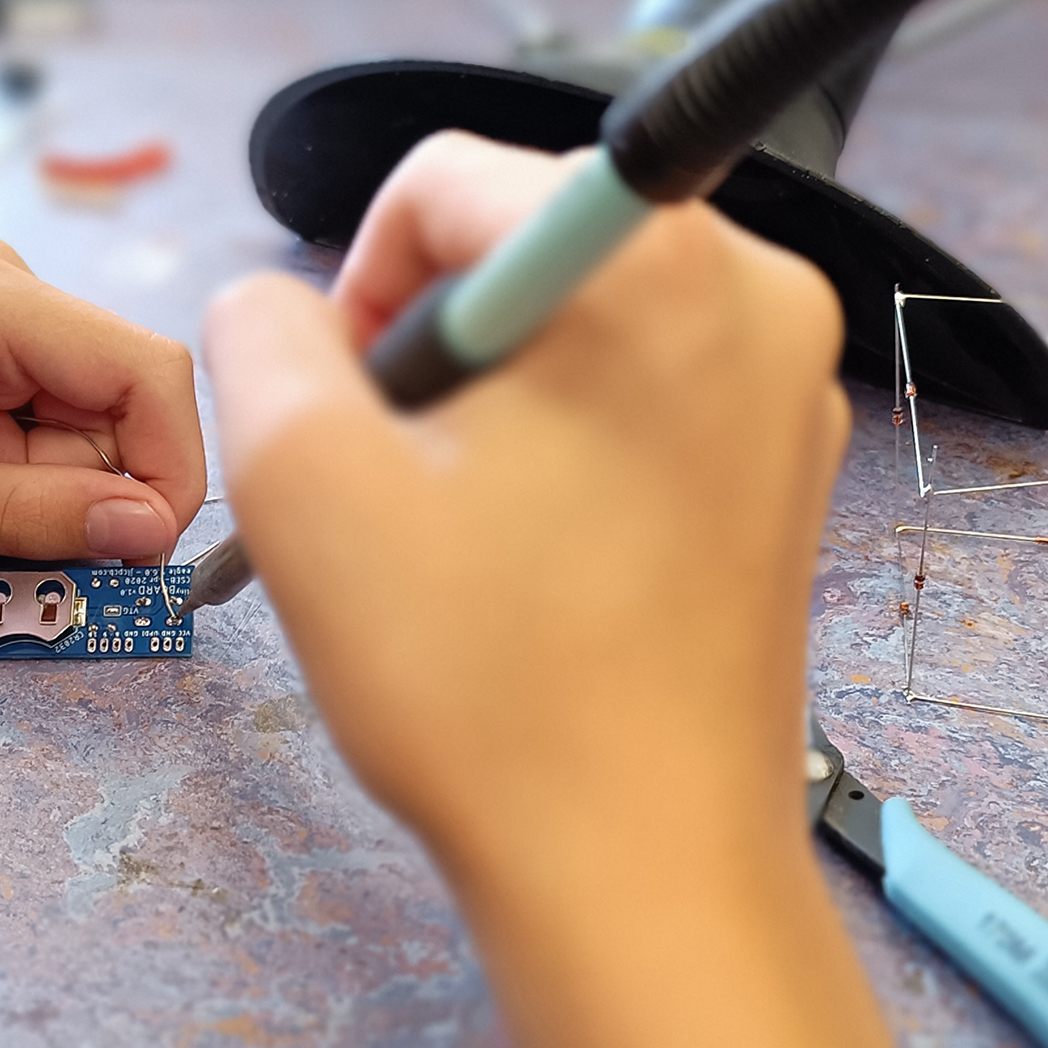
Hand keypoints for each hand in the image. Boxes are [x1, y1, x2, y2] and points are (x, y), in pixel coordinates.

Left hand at [0, 242, 205, 560]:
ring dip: (57, 489)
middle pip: (126, 403)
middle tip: (20, 551)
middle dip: (98, 491)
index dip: (171, 466)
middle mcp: (10, 285)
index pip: (146, 371)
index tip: (143, 555)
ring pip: (97, 421)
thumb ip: (25, 517)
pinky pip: (58, 420)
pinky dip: (32, 476)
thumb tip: (149, 532)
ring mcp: (5, 309)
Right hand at [204, 133, 886, 1047]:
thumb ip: (258, 332)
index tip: (357, 410)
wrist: (641, 869)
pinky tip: (534, 548)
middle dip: (434, 344)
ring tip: (468, 529)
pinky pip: (639, 383)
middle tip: (408, 481)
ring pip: (575, 314)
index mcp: (657, 262)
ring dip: (493, 397)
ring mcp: (789, 380)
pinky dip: (563, 436)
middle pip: (520, 237)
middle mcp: (756, 292)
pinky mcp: (788, 458)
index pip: (448, 178)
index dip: (363, 284)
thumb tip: (278, 303)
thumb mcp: (305, 480)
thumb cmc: (488, 683)